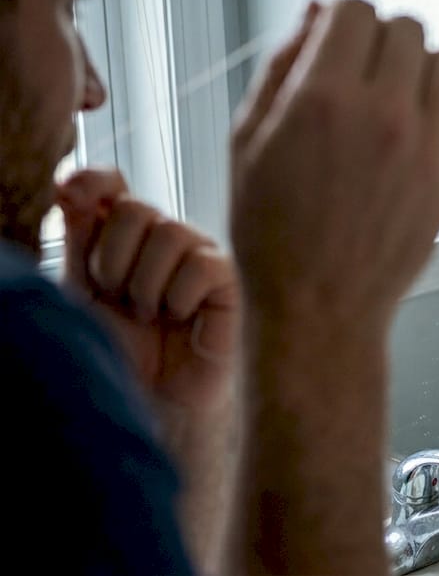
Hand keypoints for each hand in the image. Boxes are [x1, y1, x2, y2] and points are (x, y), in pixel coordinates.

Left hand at [58, 168, 238, 414]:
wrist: (150, 400)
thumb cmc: (117, 352)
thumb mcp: (80, 292)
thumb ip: (76, 237)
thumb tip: (69, 183)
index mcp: (118, 236)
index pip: (109, 184)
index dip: (91, 181)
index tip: (69, 194)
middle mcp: (158, 239)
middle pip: (133, 208)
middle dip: (112, 260)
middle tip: (117, 297)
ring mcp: (195, 256)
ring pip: (168, 232)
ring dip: (145, 284)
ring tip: (149, 315)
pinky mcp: (226, 280)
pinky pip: (200, 264)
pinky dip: (179, 296)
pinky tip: (180, 318)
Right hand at [230, 0, 438, 326]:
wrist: (317, 306)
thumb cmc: (272, 232)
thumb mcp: (248, 141)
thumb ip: (282, 65)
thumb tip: (316, 9)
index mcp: (322, 97)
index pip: (356, 8)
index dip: (343, 21)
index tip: (337, 44)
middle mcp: (382, 113)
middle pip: (407, 26)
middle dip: (381, 41)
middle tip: (362, 75)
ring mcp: (426, 145)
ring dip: (424, 70)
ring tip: (398, 100)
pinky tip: (425, 132)